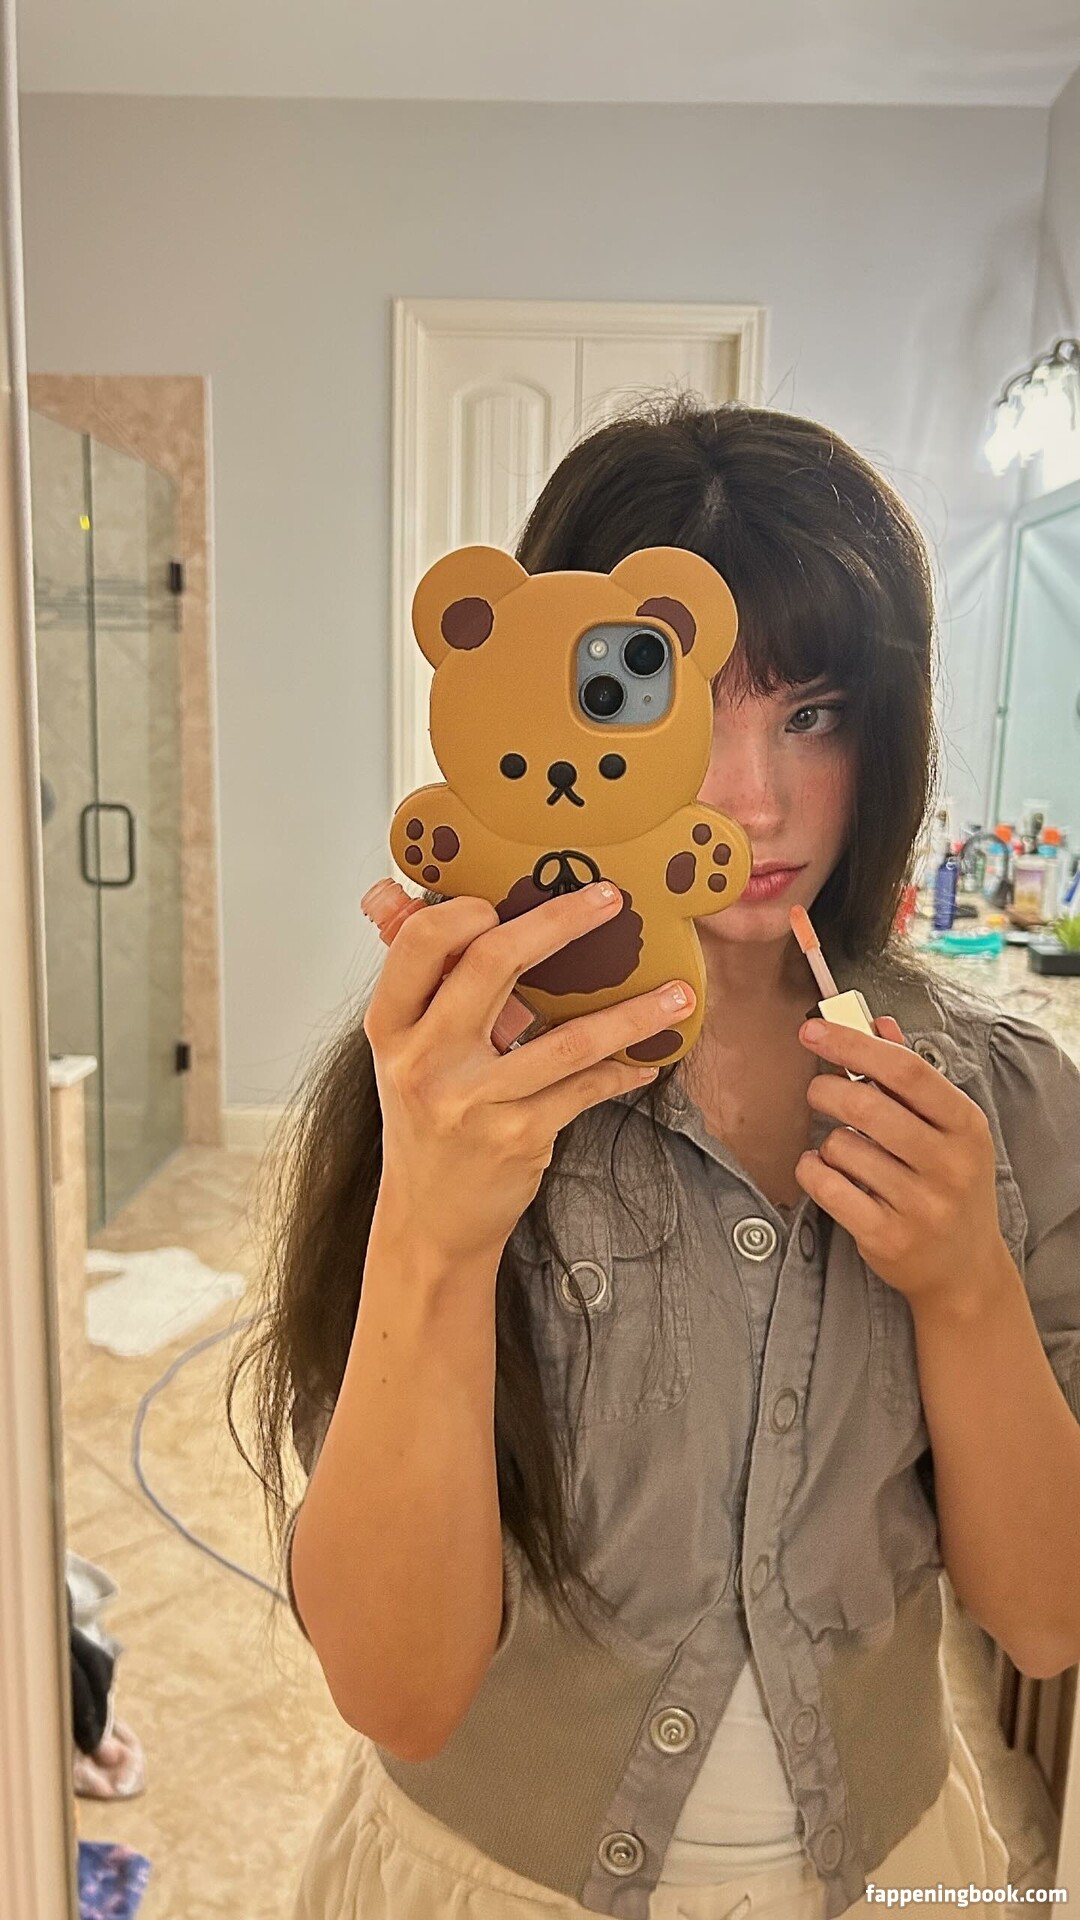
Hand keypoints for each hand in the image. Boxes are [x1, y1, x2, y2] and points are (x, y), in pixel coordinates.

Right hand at [363, 886, 695, 1266]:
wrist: (427, 1219)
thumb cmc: (426, 1121)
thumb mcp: (407, 1053)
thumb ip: (432, 989)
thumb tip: (459, 911)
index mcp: (391, 1026)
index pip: (420, 943)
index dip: (466, 910)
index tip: (506, 899)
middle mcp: (425, 1060)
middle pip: (493, 964)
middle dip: (560, 922)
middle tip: (611, 900)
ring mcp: (473, 1102)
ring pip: (566, 1039)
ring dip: (632, 1014)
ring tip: (678, 996)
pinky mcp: (517, 1137)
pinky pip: (585, 1089)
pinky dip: (623, 1070)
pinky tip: (648, 1060)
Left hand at [794, 1013, 1006, 1311]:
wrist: (964, 1269)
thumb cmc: (949, 1185)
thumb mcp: (947, 1129)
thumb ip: (911, 1076)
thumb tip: (877, 1023)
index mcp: (966, 1126)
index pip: (906, 1070)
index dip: (853, 1044)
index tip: (814, 1031)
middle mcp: (949, 1164)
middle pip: (866, 1106)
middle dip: (825, 1090)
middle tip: (817, 1091)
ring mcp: (921, 1205)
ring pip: (841, 1147)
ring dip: (827, 1140)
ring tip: (841, 1149)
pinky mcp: (888, 1237)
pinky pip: (827, 1188)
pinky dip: (812, 1171)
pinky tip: (824, 1171)